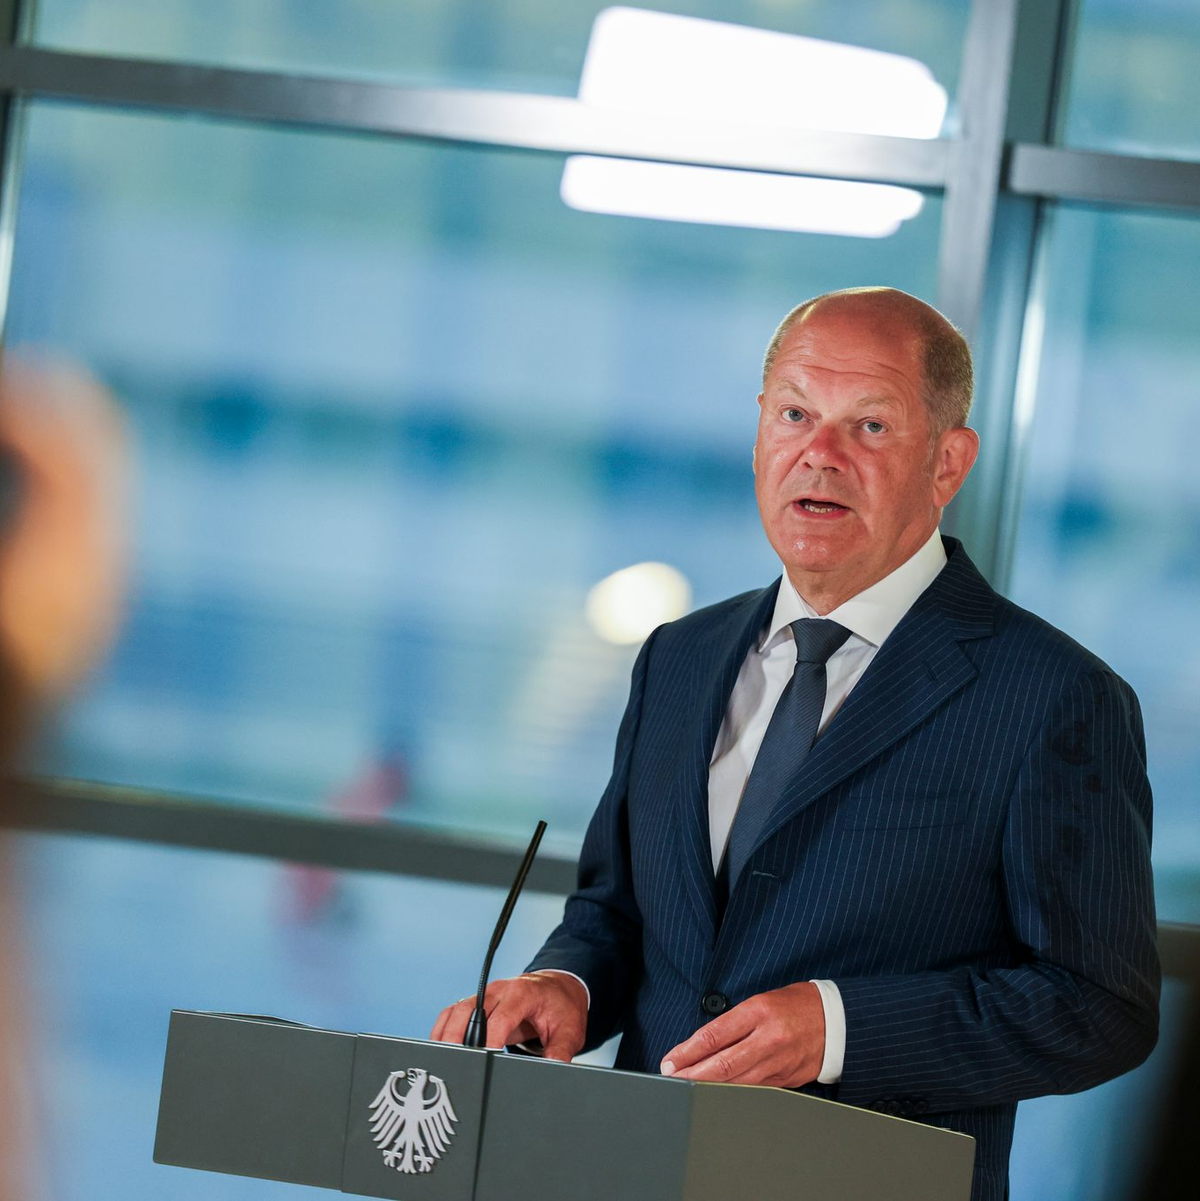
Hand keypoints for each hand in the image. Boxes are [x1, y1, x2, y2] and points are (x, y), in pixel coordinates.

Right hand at [430, 971, 587, 1062]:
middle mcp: (499, 991)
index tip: (484, 1062)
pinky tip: (441, 1050)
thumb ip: (561, 1050)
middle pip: (469, 1012)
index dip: (489, 1041)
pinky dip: (443, 1030)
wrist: (557, 988)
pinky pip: (452, 1014)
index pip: (500, 1018)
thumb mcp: (569, 1029)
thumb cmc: (561, 1007)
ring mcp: (485, 995)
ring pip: (455, 1012)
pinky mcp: (476, 1003)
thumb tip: (552, 1069)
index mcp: (522, 994)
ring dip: (446, 1036)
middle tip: (455, 1068)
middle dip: (458, 1040)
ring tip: (443, 1063)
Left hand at [659, 981, 824, 1087]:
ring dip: (708, 1088)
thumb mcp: (762, 1000)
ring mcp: (778, 1062)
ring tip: (687, 1089)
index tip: (670, 1061)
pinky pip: (753, 1090)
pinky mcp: (786, 1080)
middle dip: (692, 1075)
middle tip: (671, 1080)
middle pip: (722, 1064)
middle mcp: (768, 1039)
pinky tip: (716, 1096)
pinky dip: (732, 1093)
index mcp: (759, 1011)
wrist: (838, 1021)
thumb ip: (735, 1022)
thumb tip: (704, 1045)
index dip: (688, 1052)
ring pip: (736, 1083)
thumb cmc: (796, 1005)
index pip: (714, 1035)